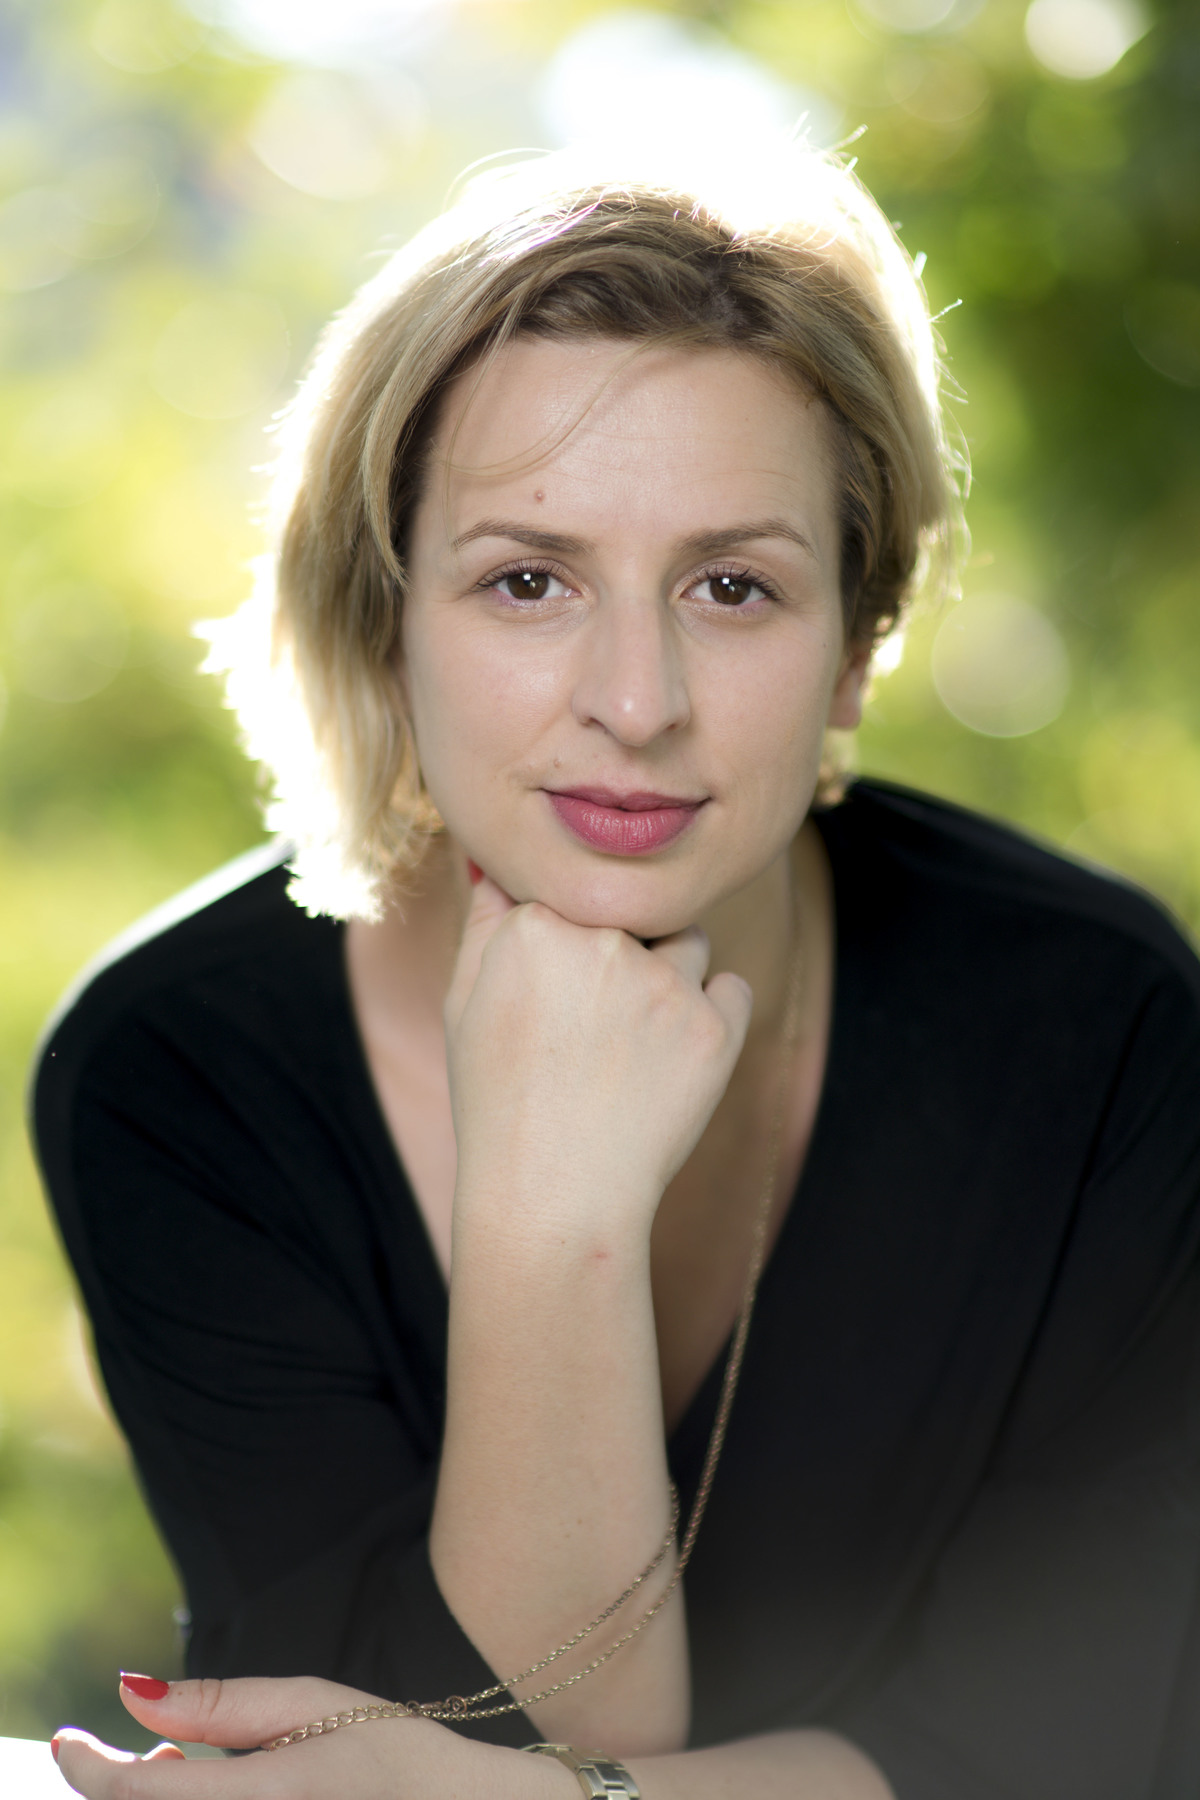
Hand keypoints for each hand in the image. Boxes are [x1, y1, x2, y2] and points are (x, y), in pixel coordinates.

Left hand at [51, 1674, 569, 1798]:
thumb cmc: (396, 1754)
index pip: (144, 1794)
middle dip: (130, 1784)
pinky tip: (227, 1799)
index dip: (89, 1768)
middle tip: (164, 1747)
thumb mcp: (314, 1704)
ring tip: (196, 1771)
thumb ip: (220, 1704)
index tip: (66, 1742)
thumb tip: (128, 1692)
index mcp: (272, 1795)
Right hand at [444, 875, 753, 1237]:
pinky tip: (670, 1058)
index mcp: (537, 925)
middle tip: (597, 1016)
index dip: (573, 929)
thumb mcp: (464, 1002)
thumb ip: (487, 919)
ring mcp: (666, 984)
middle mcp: (605, 941)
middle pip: (635, 906)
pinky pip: (732, 988)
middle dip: (624, 943)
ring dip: (670, 971)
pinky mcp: (717, 1028)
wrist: (553, 1196)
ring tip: (632, 1041)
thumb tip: (503, 861)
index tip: (563, 978)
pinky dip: (711, 1014)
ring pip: (688, 939)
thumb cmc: (499, 1103)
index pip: (574, 885)